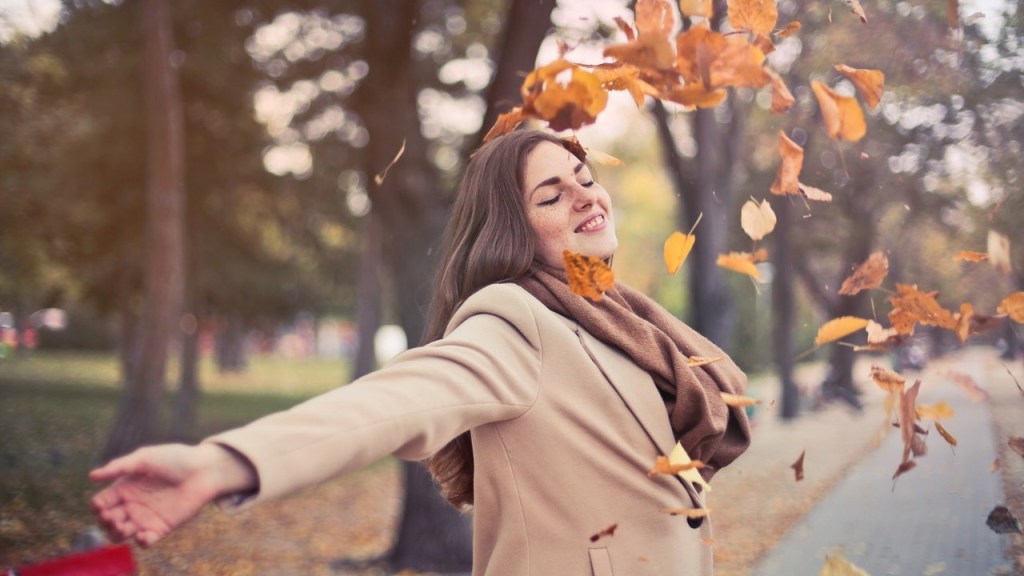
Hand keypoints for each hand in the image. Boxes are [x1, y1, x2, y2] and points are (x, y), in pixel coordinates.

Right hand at [90, 443, 255, 545]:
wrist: (203, 469)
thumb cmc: (174, 458)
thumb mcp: (145, 458)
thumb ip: (120, 466)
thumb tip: (92, 476)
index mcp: (124, 487)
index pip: (102, 502)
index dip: (98, 506)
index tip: (102, 505)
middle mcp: (132, 504)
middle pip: (108, 520)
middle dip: (106, 521)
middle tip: (112, 516)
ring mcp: (145, 517)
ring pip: (122, 534)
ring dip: (117, 534)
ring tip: (123, 526)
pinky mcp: (161, 527)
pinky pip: (146, 541)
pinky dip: (142, 542)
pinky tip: (143, 535)